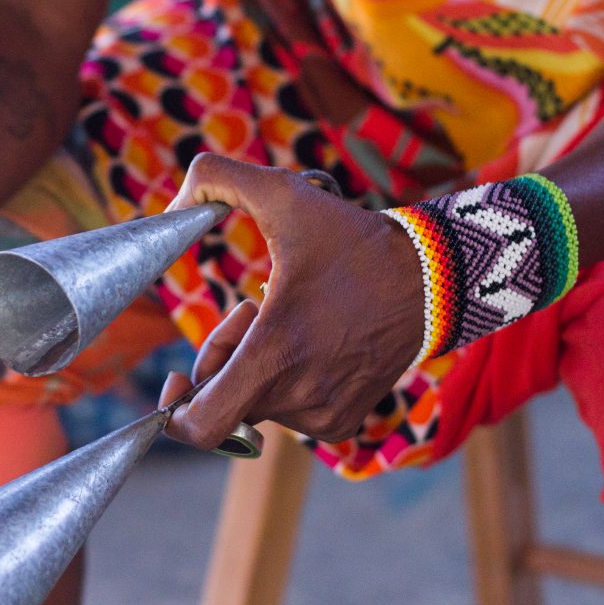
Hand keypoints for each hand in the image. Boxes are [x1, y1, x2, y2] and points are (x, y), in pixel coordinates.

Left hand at [160, 154, 424, 447]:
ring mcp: (322, 416)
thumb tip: (169, 207)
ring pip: (256, 402)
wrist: (434, 279)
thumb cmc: (354, 240)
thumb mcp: (284, 193)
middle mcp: (297, 397)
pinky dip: (287, 381)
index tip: (174, 380)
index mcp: (275, 354)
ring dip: (258, 362)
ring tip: (295, 315)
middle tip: (254, 309)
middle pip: (223, 398)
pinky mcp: (341, 423)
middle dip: (225, 354)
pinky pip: (288, 411)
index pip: (202, 427)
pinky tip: (316, 341)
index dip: (175, 412)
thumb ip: (216, 177)